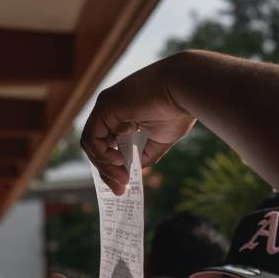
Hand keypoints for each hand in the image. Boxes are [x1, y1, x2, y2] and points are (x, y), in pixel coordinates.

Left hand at [80, 52, 197, 194]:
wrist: (186, 87)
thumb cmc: (179, 108)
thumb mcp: (160, 138)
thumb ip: (144, 154)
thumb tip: (134, 172)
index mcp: (124, 115)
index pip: (108, 144)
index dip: (112, 166)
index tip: (122, 185)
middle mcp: (111, 110)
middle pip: (98, 146)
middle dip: (107, 171)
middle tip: (119, 190)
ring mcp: (106, 106)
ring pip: (92, 144)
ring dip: (105, 166)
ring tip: (122, 180)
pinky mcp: (105, 106)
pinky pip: (92, 138)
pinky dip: (101, 155)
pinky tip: (118, 162)